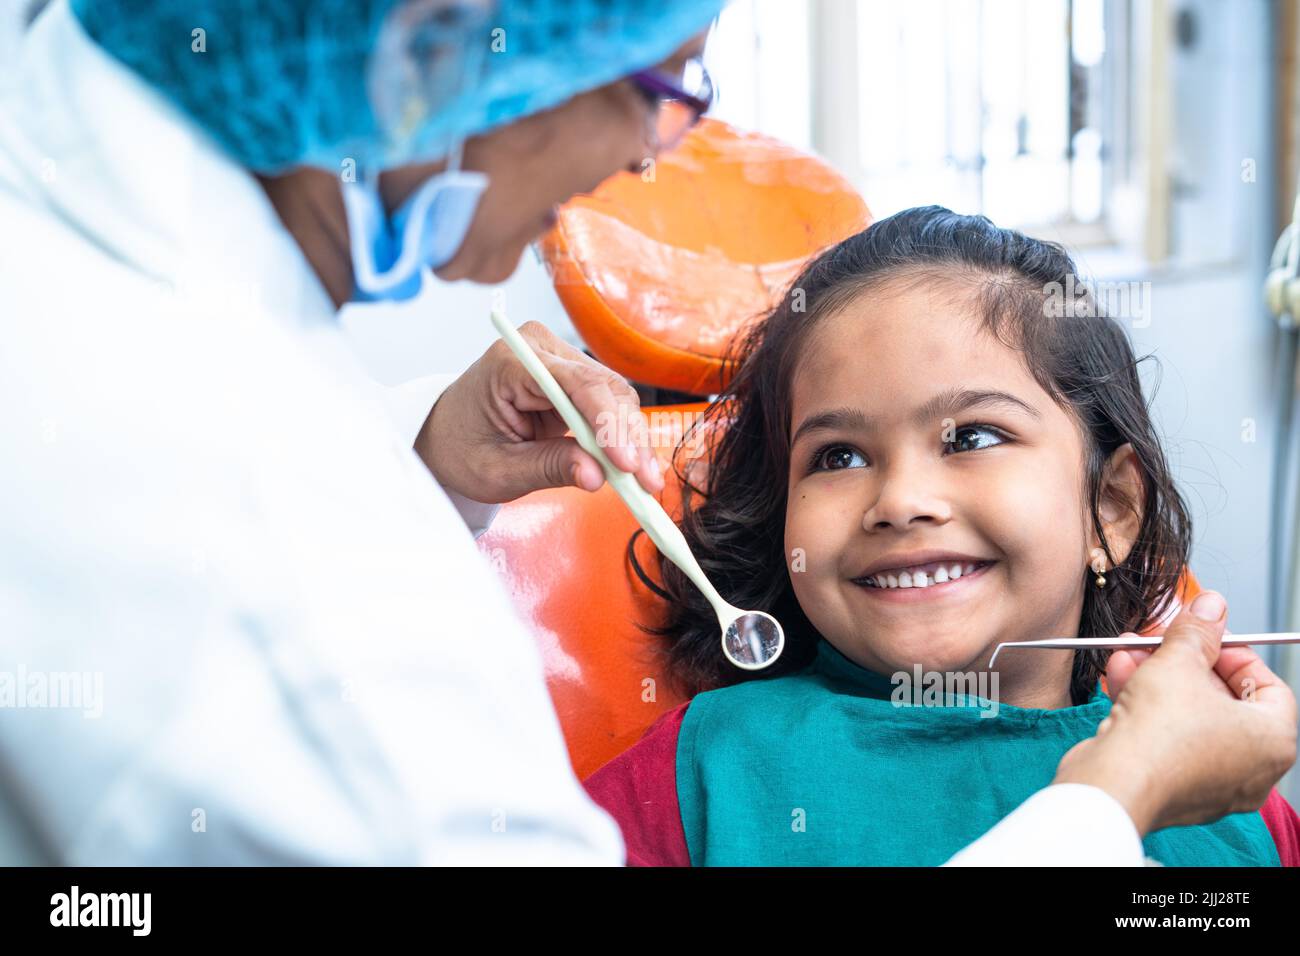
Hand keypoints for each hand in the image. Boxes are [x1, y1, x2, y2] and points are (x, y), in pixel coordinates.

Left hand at [414, 321, 665, 503]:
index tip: (626, 463)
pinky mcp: (573, 378)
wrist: (445, 435)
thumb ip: (548, 468)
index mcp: (511, 362)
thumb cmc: (461, 448)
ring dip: (633, 440)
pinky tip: (635, 467)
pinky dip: (623, 437)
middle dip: (629, 437)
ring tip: (645, 482)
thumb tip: (596, 476)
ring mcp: (560, 359)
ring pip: (614, 396)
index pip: (576, 384)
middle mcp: (541, 349)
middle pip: (604, 387)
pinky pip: (608, 404)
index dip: (607, 423)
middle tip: (646, 482)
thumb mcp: (498, 469)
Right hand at [1053, 591, 1296, 835]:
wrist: (1112, 784)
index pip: (1266, 683)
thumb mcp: (1178, 662)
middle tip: (1160, 638)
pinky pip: (1168, 738)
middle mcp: (1251, 768)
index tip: (1204, 634)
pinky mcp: (1173, 787)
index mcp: (1272, 741)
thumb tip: (1210, 607)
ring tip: (1128, 651)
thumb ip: (1197, 631)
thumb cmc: (1159, 738)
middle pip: (1221, 697)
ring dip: (1156, 677)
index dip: (1231, 651)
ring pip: (1188, 716)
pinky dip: (1146, 708)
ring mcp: (1212, 782)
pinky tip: (1118, 676)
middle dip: (1181, 660)